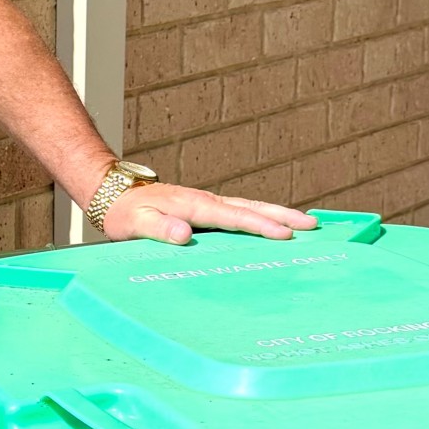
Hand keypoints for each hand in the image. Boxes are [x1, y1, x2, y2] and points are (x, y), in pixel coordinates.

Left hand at [100, 184, 316, 245]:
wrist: (115, 194)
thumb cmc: (124, 213)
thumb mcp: (135, 224)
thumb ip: (159, 229)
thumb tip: (185, 233)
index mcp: (194, 206)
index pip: (234, 218)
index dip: (261, 226)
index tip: (286, 234)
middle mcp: (206, 201)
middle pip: (251, 207)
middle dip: (283, 215)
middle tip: (314, 225)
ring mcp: (208, 203)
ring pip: (250, 207)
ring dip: (278, 213)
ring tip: (308, 222)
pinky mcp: (206, 208)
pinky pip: (240, 212)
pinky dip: (261, 216)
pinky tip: (274, 224)